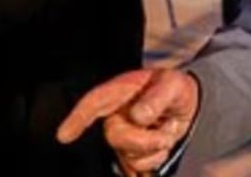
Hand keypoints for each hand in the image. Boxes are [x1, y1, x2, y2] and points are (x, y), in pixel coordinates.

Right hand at [58, 68, 199, 175]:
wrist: (185, 103)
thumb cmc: (174, 88)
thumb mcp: (174, 83)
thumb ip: (158, 97)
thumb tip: (138, 116)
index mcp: (121, 92)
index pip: (94, 103)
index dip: (77, 118)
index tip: (64, 136)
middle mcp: (116, 115)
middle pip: (115, 136)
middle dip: (143, 140)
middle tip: (167, 133)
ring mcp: (123, 135)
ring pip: (128, 155)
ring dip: (155, 149)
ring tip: (167, 131)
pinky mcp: (131, 152)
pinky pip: (137, 166)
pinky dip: (155, 160)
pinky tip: (162, 145)